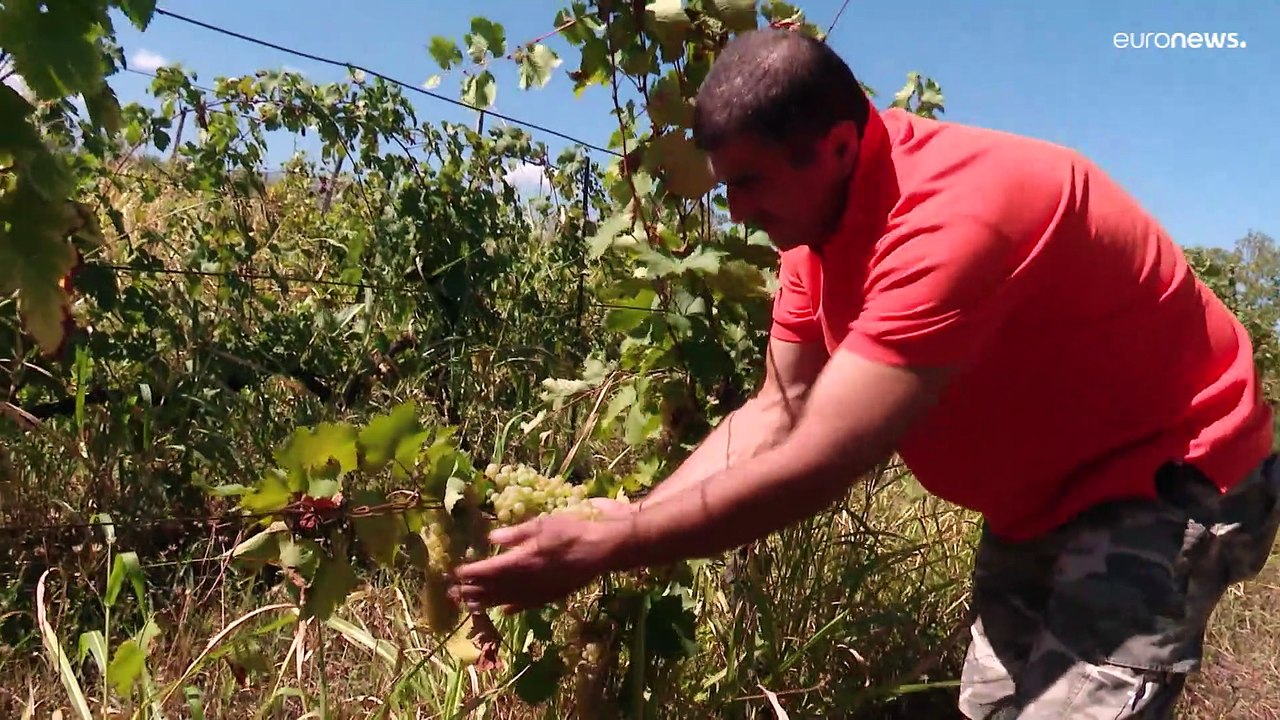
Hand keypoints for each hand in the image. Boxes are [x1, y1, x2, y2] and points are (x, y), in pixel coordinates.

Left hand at [451, 504, 633, 613]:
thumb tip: (491, 539)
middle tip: (453, 595)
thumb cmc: (574, 529)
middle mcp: (528, 579)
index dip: (472, 573)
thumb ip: (516, 533)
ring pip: (508, 599)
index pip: (490, 569)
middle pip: (495, 587)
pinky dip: (515, 608)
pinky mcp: (554, 595)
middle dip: (473, 591)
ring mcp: (541, 590)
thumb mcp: (543, 523)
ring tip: (470, 606)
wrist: (605, 548)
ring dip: (488, 602)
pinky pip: (529, 605)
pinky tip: (505, 611)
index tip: (455, 573)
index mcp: (523, 559)